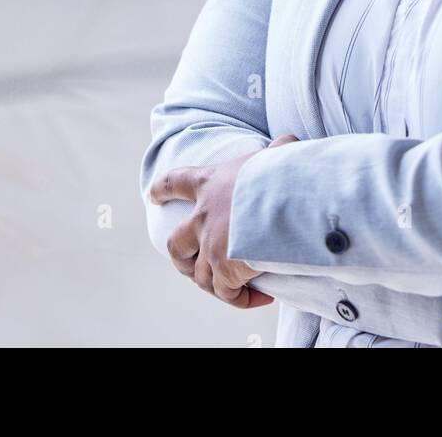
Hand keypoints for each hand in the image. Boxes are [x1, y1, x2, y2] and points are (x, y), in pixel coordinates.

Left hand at [148, 133, 300, 307]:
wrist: (288, 197)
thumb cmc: (285, 172)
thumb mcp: (275, 155)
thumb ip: (276, 151)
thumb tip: (289, 143)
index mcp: (210, 183)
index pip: (176, 182)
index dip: (162, 190)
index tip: (151, 196)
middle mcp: (204, 216)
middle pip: (176, 244)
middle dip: (181, 258)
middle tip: (189, 266)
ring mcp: (211, 245)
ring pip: (199, 276)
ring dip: (215, 285)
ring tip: (237, 289)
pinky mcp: (225, 269)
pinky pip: (227, 293)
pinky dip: (240, 299)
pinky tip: (260, 297)